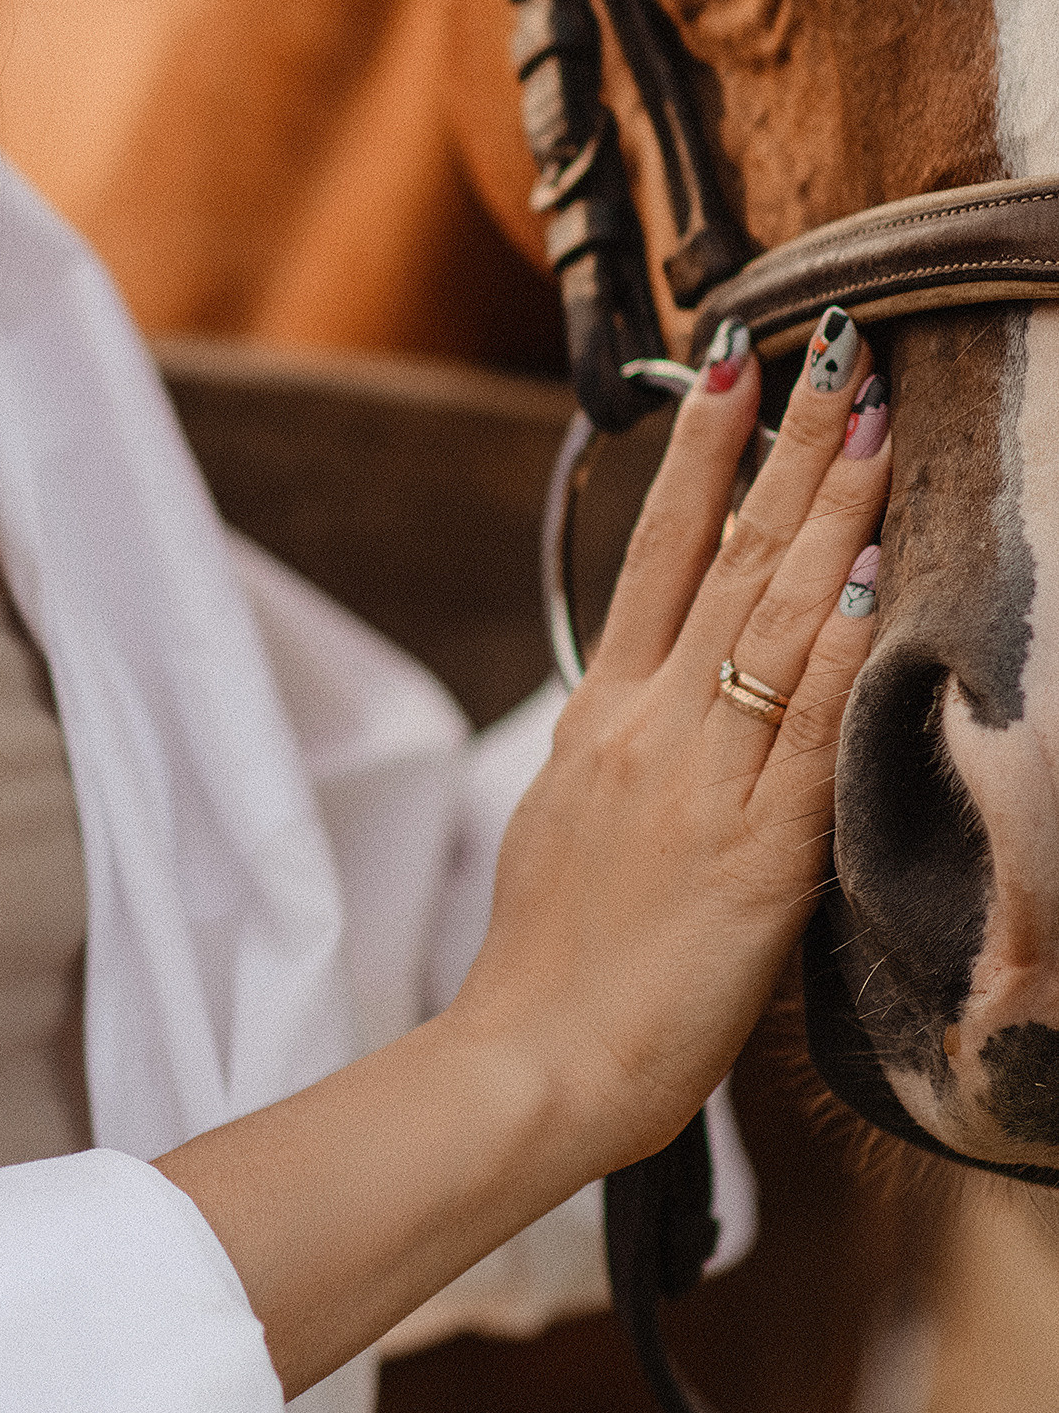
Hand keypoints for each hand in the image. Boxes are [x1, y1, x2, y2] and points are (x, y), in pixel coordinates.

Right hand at [452, 311, 890, 1173]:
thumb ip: (614, 743)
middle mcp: (647, 726)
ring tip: (871, 423)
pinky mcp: (756, 852)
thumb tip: (648, 689)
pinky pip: (807, 729)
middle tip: (834, 354)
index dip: (697, 456)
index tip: (731, 371)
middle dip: (786, 450)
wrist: (537, 1059)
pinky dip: (843, 647)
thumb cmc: (553, 962)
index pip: (655, 553)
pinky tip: (875, 577)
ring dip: (831, 514)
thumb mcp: (561, 817)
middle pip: (727, 559)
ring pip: (775, 621)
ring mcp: (701, 781)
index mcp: (600, 716)